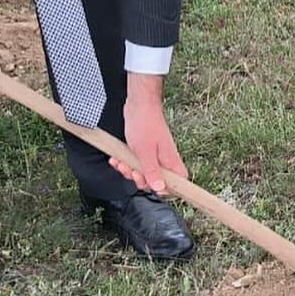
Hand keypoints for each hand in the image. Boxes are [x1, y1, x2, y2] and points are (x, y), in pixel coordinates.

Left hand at [116, 75, 185, 195]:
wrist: (139, 104)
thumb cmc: (145, 124)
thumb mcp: (145, 152)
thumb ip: (152, 171)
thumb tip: (159, 188)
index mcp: (170, 162)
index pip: (178, 184)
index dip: (166, 190)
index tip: (151, 187)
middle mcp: (165, 161)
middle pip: (156, 182)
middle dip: (140, 180)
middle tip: (131, 171)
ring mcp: (155, 156)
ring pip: (143, 174)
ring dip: (129, 171)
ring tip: (120, 163)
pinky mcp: (145, 152)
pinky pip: (136, 164)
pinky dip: (125, 164)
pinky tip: (117, 159)